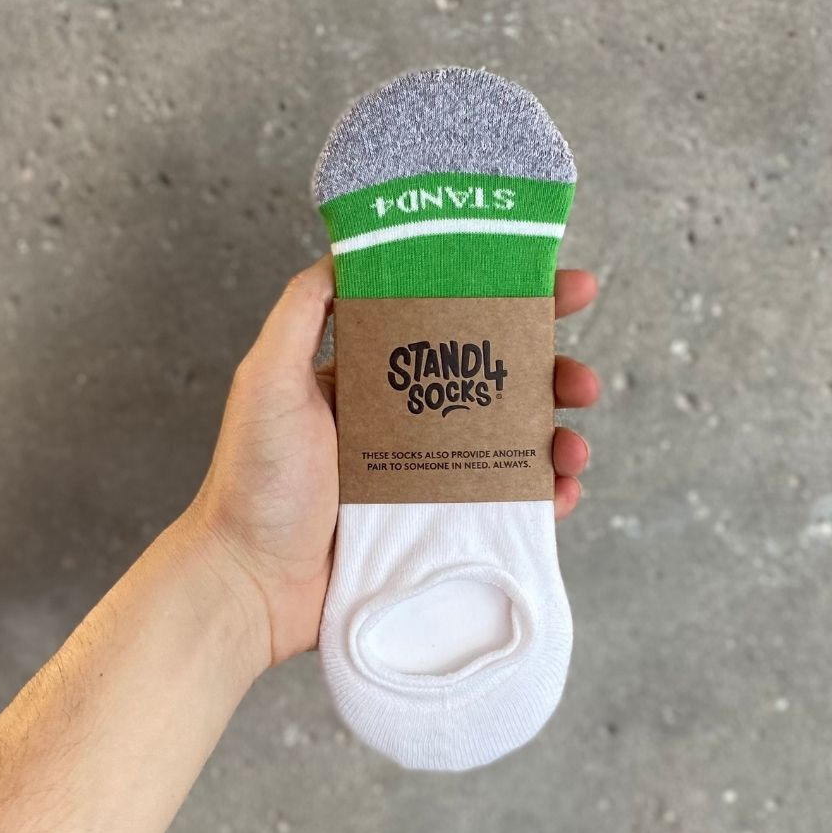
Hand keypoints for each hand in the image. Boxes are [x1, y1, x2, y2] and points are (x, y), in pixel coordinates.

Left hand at [185, 256, 599, 670]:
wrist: (248, 582)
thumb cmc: (254, 479)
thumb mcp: (267, 378)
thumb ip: (303, 310)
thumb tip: (349, 250)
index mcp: (379, 376)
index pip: (456, 323)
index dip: (516, 301)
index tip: (569, 287)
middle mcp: (411, 418)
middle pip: (500, 382)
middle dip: (554, 374)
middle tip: (583, 380)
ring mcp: (429, 473)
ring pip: (513, 443)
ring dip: (558, 437)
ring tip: (575, 447)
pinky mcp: (438, 524)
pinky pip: (505, 503)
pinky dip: (542, 496)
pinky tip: (561, 494)